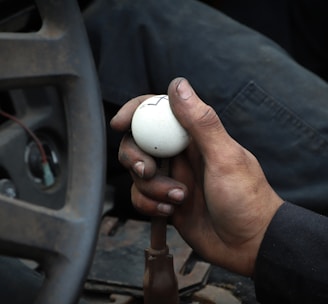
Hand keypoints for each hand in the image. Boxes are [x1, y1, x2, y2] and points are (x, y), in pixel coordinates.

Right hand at [110, 77, 282, 275]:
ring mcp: (171, 178)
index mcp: (193, 137)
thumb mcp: (225, 158)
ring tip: (179, 198)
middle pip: (139, 143)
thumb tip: (178, 85)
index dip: (135, 112)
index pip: (158, 113)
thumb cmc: (245, 199)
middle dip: (136, 157)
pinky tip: (172, 210)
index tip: (119, 123)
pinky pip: (141, 197)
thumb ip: (201, 122)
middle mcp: (179, 155)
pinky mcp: (165, 200)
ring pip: (138, 173)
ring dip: (151, 188)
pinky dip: (150, 204)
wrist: (248, 243)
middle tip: (148, 171)